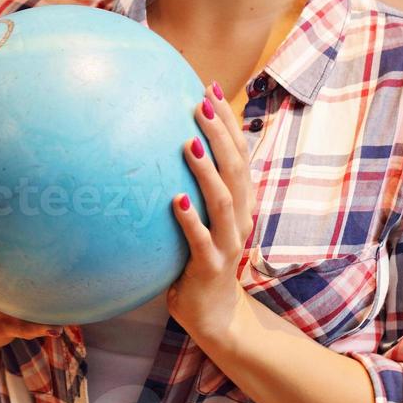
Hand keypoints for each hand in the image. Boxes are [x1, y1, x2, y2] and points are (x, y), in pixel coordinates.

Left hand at [166, 81, 255, 340]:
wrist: (215, 315)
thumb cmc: (201, 258)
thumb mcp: (202, 219)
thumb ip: (192, 188)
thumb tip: (161, 147)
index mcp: (241, 201)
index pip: (239, 153)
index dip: (227, 120)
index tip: (209, 87)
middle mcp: (241, 217)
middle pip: (236, 167)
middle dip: (220, 133)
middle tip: (200, 102)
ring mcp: (229, 242)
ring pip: (224, 201)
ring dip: (207, 171)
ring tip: (190, 144)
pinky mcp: (211, 267)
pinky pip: (201, 241)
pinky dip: (190, 220)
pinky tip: (175, 201)